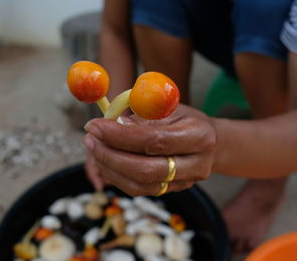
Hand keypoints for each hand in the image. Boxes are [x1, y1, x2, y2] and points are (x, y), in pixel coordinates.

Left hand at [83, 104, 217, 195]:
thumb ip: (143, 113)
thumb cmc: (183, 118)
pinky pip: (138, 189)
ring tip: (93, 147)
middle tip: (89, 138)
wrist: (207, 141)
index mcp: (199, 136)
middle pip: (145, 170)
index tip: (95, 125)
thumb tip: (114, 123)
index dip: (119, 135)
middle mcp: (196, 165)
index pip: (153, 141)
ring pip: (139, 185)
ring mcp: (183, 183)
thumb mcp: (167, 106)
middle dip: (110, 155)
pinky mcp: (170, 191)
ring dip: (109, 167)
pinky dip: (116, 176)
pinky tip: (104, 159)